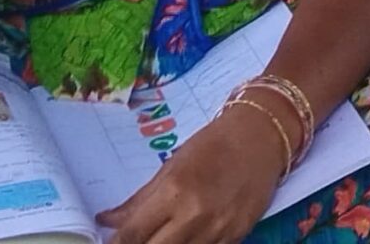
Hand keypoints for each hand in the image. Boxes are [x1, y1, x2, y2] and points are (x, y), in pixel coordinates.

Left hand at [98, 106, 281, 243]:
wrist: (261, 136)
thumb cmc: (213, 144)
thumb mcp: (172, 165)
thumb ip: (140, 199)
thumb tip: (107, 220)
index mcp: (174, 191)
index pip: (133, 233)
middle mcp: (194, 215)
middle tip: (133, 243)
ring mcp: (217, 230)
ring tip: (159, 238)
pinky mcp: (236, 237)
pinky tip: (184, 239)